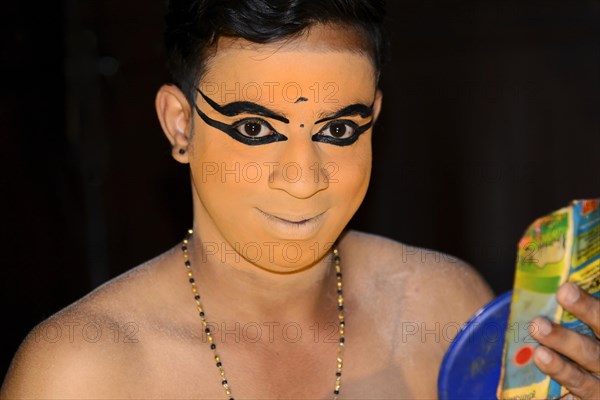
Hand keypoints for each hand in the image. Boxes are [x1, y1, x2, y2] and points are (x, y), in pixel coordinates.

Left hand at [529, 282, 599, 398]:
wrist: (599, 370)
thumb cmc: (592, 340)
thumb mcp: (592, 325)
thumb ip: (584, 311)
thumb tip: (558, 285)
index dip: (586, 307)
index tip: (563, 290)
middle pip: (590, 352)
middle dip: (564, 339)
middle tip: (538, 325)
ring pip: (582, 381)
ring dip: (559, 369)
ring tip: (539, 355)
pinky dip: (558, 398)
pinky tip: (537, 396)